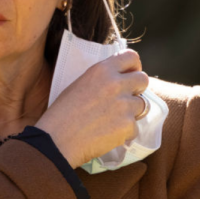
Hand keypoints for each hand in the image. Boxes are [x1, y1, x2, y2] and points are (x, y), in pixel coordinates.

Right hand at [36, 50, 148, 167]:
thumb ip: (102, 79)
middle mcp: (116, 84)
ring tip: (113, 120)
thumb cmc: (62, 114)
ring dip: (131, 112)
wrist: (56, 141)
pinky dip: (125, 133)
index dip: (134, 67)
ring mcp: (124, 105)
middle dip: (137, 89)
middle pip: (143, 79)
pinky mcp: (127, 125)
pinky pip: (135, 127)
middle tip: (125, 99)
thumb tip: (121, 79)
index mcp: (102, 70)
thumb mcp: (80, 84)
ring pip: (142, 105)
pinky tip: (109, 135)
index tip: (130, 75)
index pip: (131, 57)